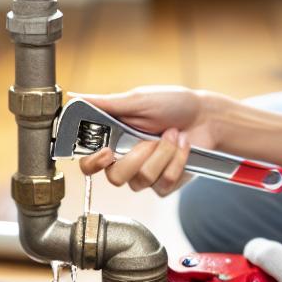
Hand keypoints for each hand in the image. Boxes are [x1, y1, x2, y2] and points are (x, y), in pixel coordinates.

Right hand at [69, 86, 225, 197]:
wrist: (207, 117)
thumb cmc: (173, 103)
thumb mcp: (138, 99)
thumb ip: (106, 104)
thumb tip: (74, 98)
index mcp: (114, 138)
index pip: (89, 162)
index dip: (92, 163)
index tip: (106, 153)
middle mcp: (126, 159)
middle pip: (114, 177)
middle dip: (137, 157)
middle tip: (151, 138)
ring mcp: (146, 173)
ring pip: (141, 180)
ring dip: (163, 154)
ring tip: (173, 135)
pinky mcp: (165, 183)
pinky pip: (163, 184)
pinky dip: (177, 162)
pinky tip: (183, 147)